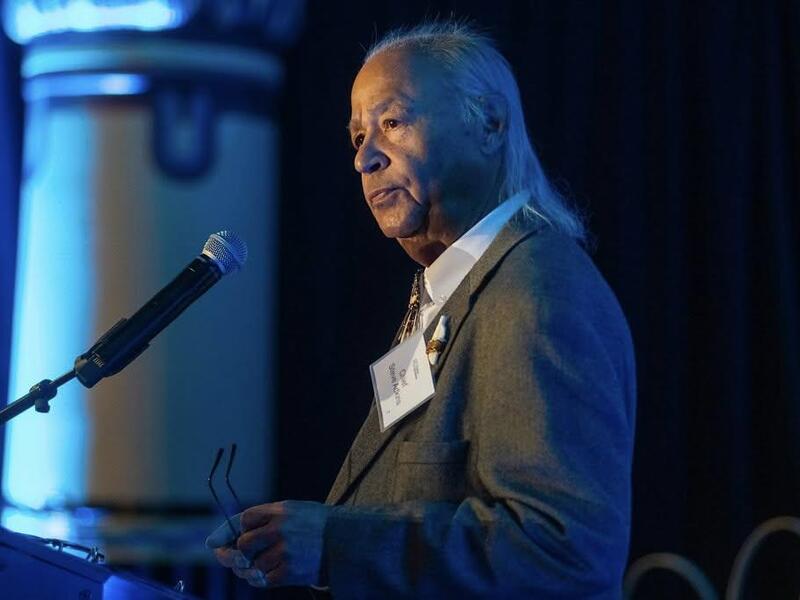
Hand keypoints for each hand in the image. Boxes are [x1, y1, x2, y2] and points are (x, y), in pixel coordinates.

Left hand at [213, 500, 330, 587]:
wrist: (345, 541)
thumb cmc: (314, 525)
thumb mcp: (292, 510)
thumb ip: (263, 518)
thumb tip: (221, 537)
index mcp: (281, 511)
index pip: (244, 519)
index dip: (231, 529)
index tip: (222, 540)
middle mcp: (281, 530)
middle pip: (243, 543)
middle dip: (236, 552)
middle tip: (233, 557)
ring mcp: (286, 552)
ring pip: (252, 565)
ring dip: (248, 568)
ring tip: (255, 565)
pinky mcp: (291, 572)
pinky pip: (264, 580)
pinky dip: (260, 579)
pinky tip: (264, 573)